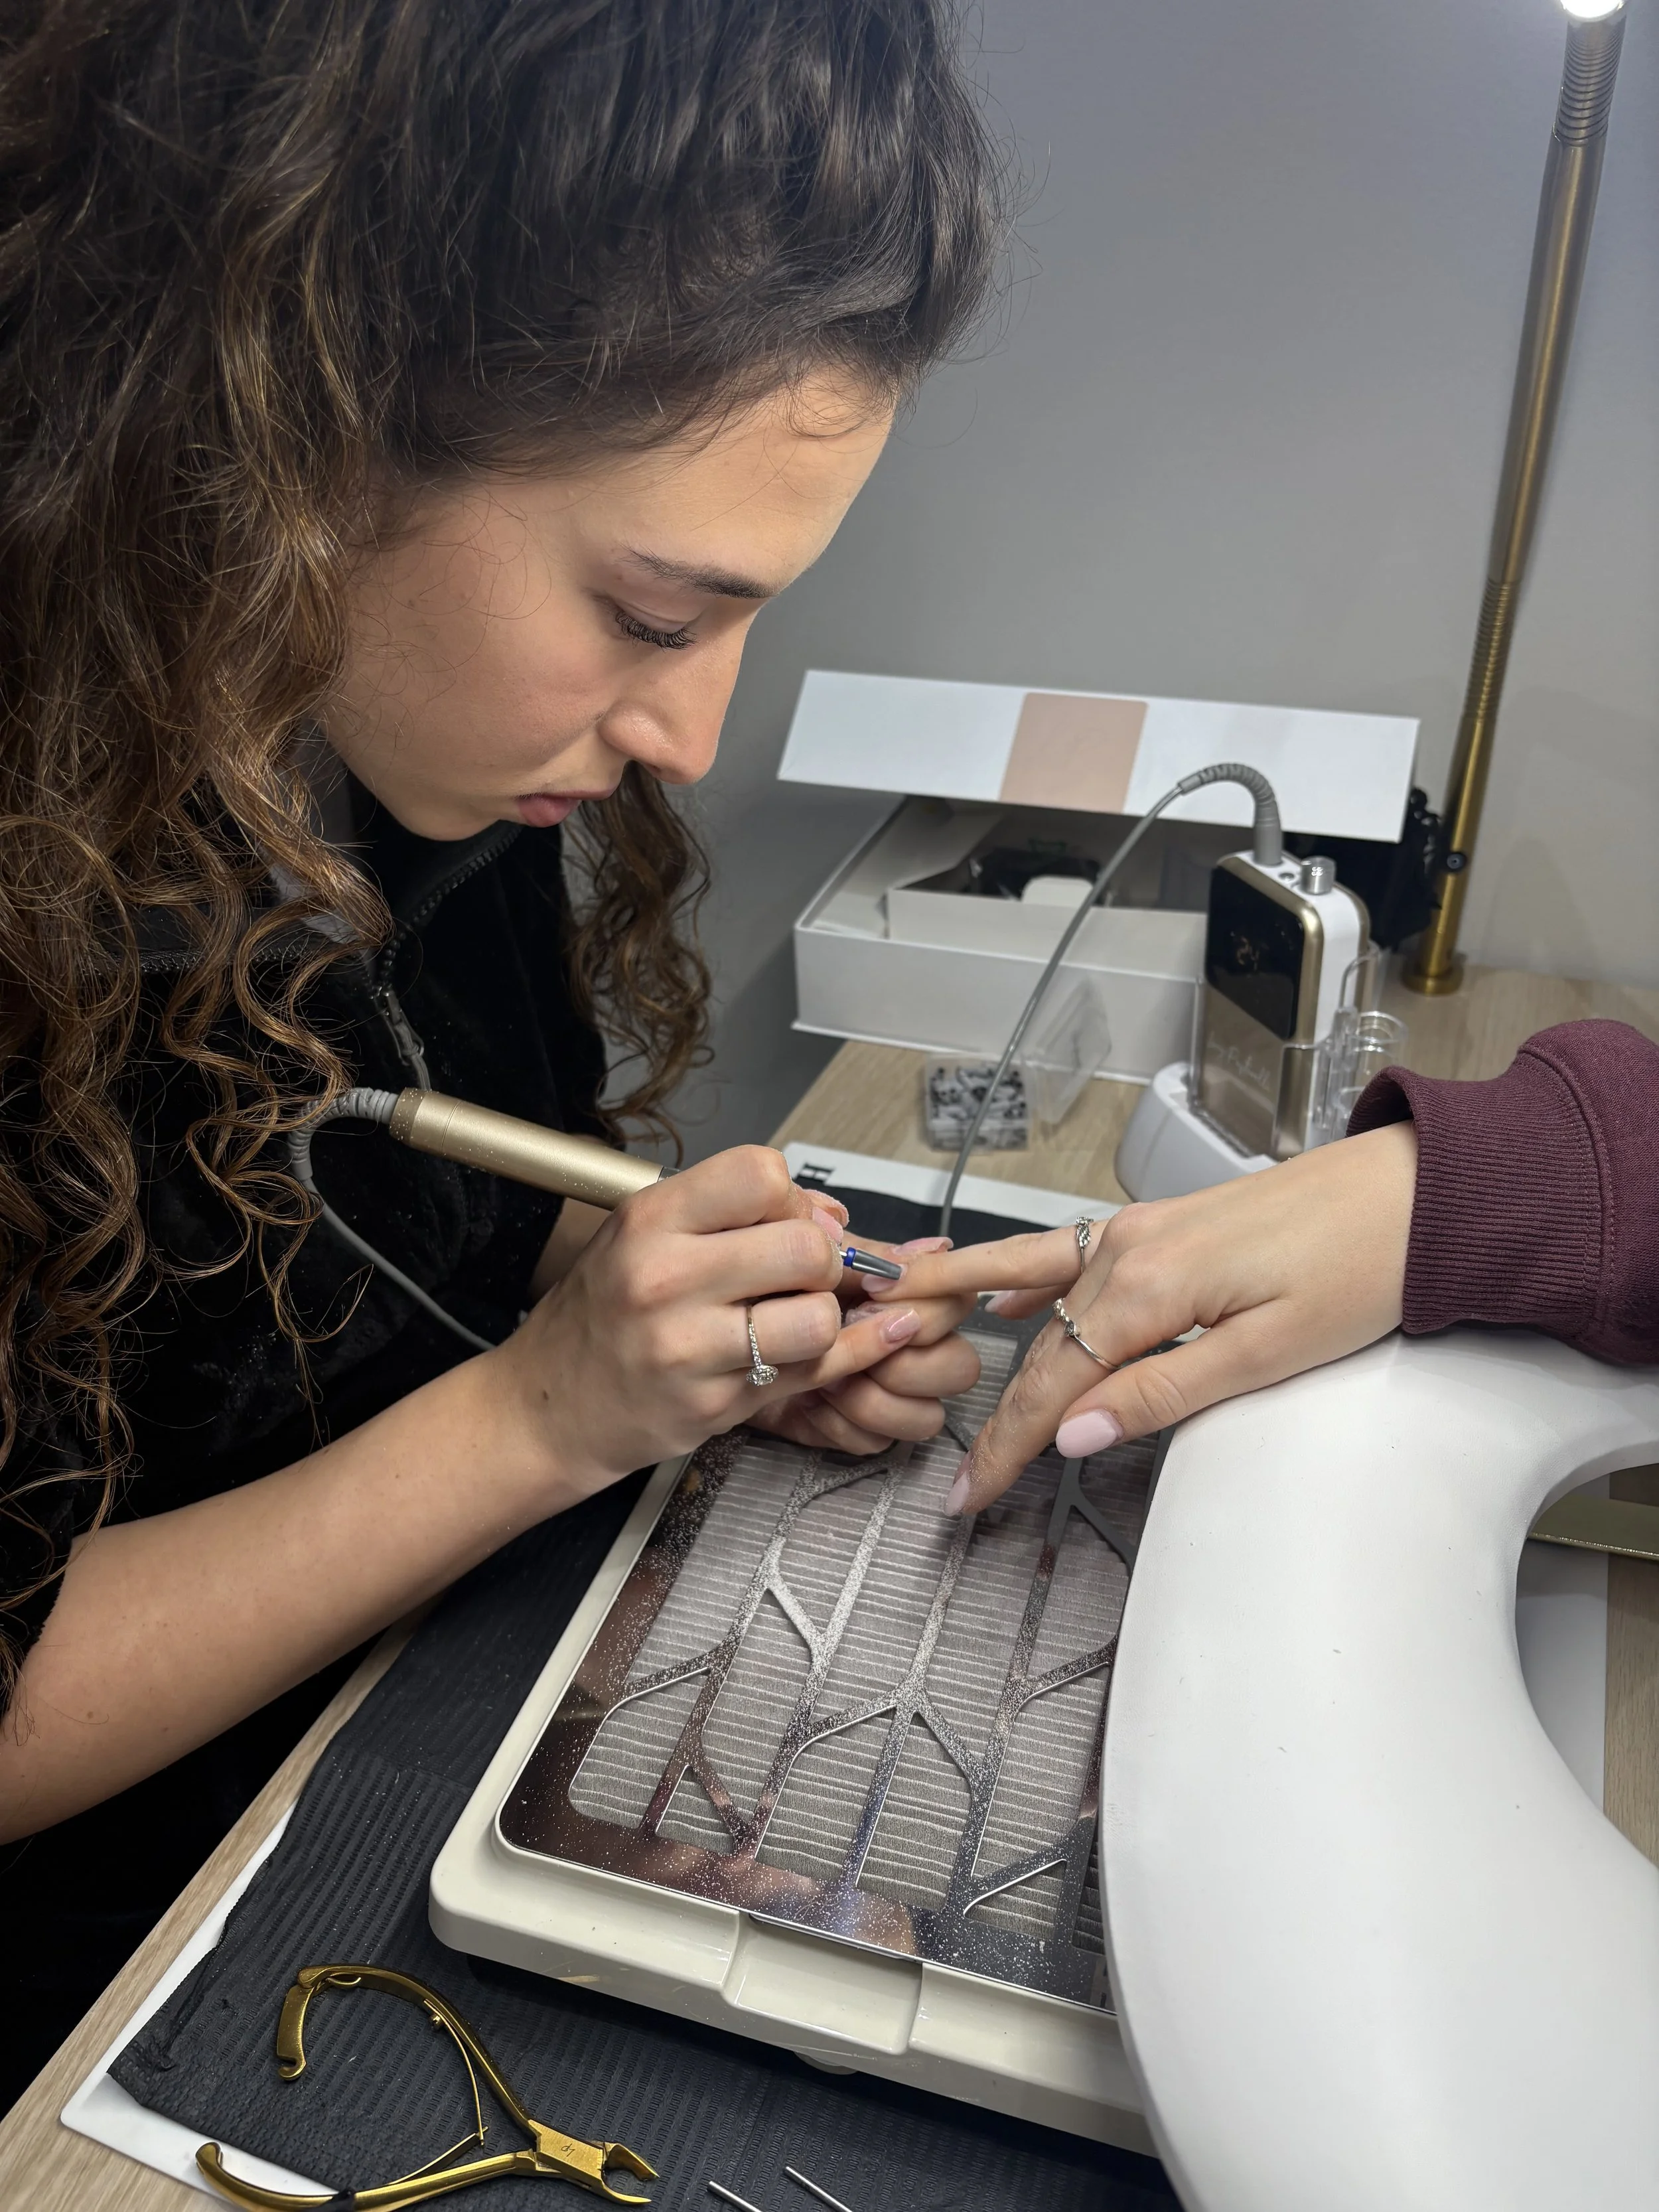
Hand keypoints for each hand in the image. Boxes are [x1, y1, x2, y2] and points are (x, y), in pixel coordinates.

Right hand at [487, 1147, 963, 1495]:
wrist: (549, 1408)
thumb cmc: (603, 1314)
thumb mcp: (646, 1237)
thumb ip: (734, 1212)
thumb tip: (831, 1214)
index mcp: (650, 1221)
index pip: (761, 1175)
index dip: (789, 1198)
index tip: (781, 1221)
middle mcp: (665, 1279)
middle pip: (805, 1247)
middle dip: (821, 1260)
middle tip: (800, 1276)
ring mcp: (688, 1348)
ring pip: (817, 1318)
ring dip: (821, 1317)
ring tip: (792, 1319)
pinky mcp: (712, 1406)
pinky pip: (808, 1374)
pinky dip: (823, 1361)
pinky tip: (807, 1352)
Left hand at [754, 1236, 980, 1453]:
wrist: (726, 1336)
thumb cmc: (773, 1289)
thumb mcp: (814, 1262)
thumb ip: (873, 1255)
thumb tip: (937, 1247)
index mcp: (916, 1297)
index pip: (959, 1304)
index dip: (923, 1307)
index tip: (870, 1297)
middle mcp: (918, 1349)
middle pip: (961, 1368)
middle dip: (904, 1363)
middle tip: (848, 1343)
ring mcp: (896, 1396)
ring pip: (927, 1418)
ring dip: (870, 1399)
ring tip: (823, 1378)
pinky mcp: (864, 1432)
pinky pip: (877, 1443)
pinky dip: (838, 1424)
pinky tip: (807, 1402)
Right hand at [866, 1124, 1416, 1512]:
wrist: (1418, 1192)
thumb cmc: (1362, 1268)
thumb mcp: (1268, 1354)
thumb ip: (1163, 1393)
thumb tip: (1078, 1435)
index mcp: (1152, 1285)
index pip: (1055, 1384)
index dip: (1008, 1447)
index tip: (971, 1494)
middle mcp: (1131, 1248)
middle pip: (1041, 1346)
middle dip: (996, 1416)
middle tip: (960, 1479)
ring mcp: (1145, 1228)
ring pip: (1041, 1290)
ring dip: (976, 1322)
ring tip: (912, 1339)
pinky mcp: (1167, 1224)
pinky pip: (1072, 1253)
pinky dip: (1024, 1277)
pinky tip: (1003, 1303)